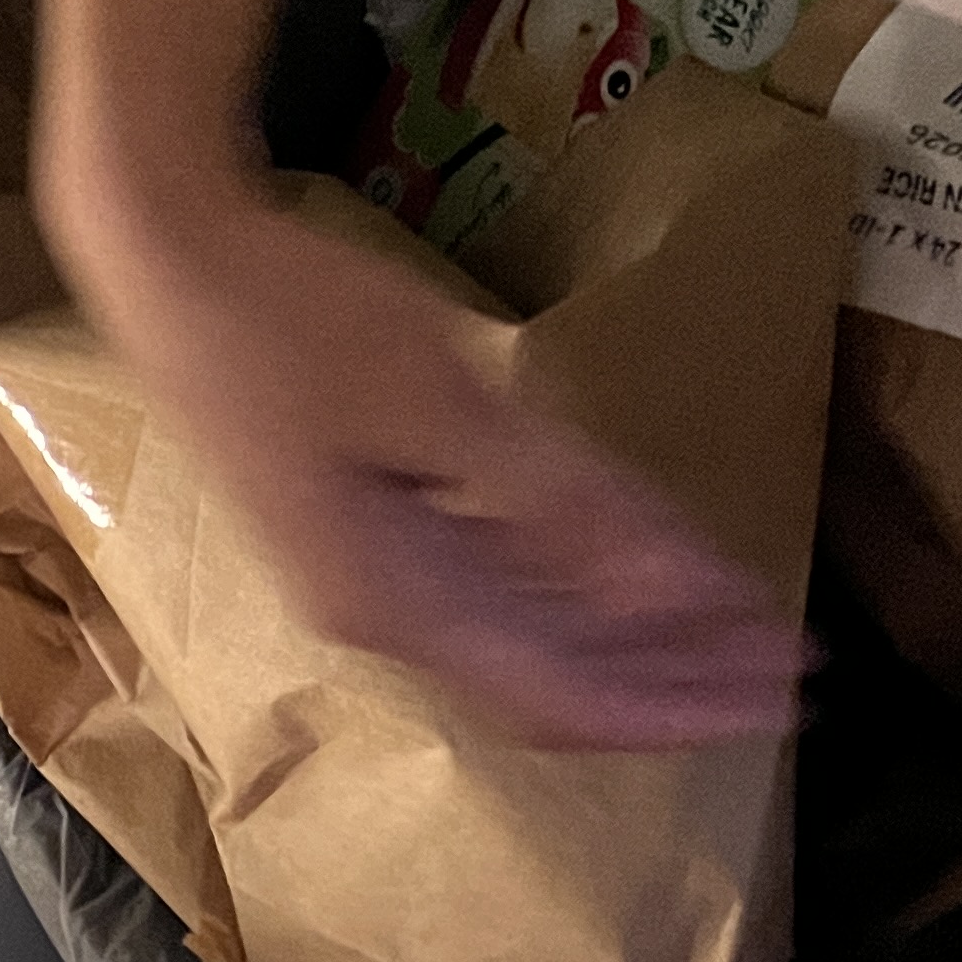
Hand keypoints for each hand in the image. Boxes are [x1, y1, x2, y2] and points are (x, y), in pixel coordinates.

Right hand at [63, 179, 805, 750]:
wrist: (168, 259)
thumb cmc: (290, 320)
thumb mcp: (441, 404)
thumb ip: (556, 501)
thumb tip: (675, 585)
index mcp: (393, 597)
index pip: (559, 690)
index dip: (674, 701)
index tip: (778, 692)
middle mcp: (383, 607)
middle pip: (552, 676)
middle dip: (675, 674)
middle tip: (794, 666)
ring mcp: (371, 569)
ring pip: (530, 633)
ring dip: (638, 631)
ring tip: (741, 621)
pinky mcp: (370, 523)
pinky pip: (495, 580)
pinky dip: (579, 580)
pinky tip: (643, 565)